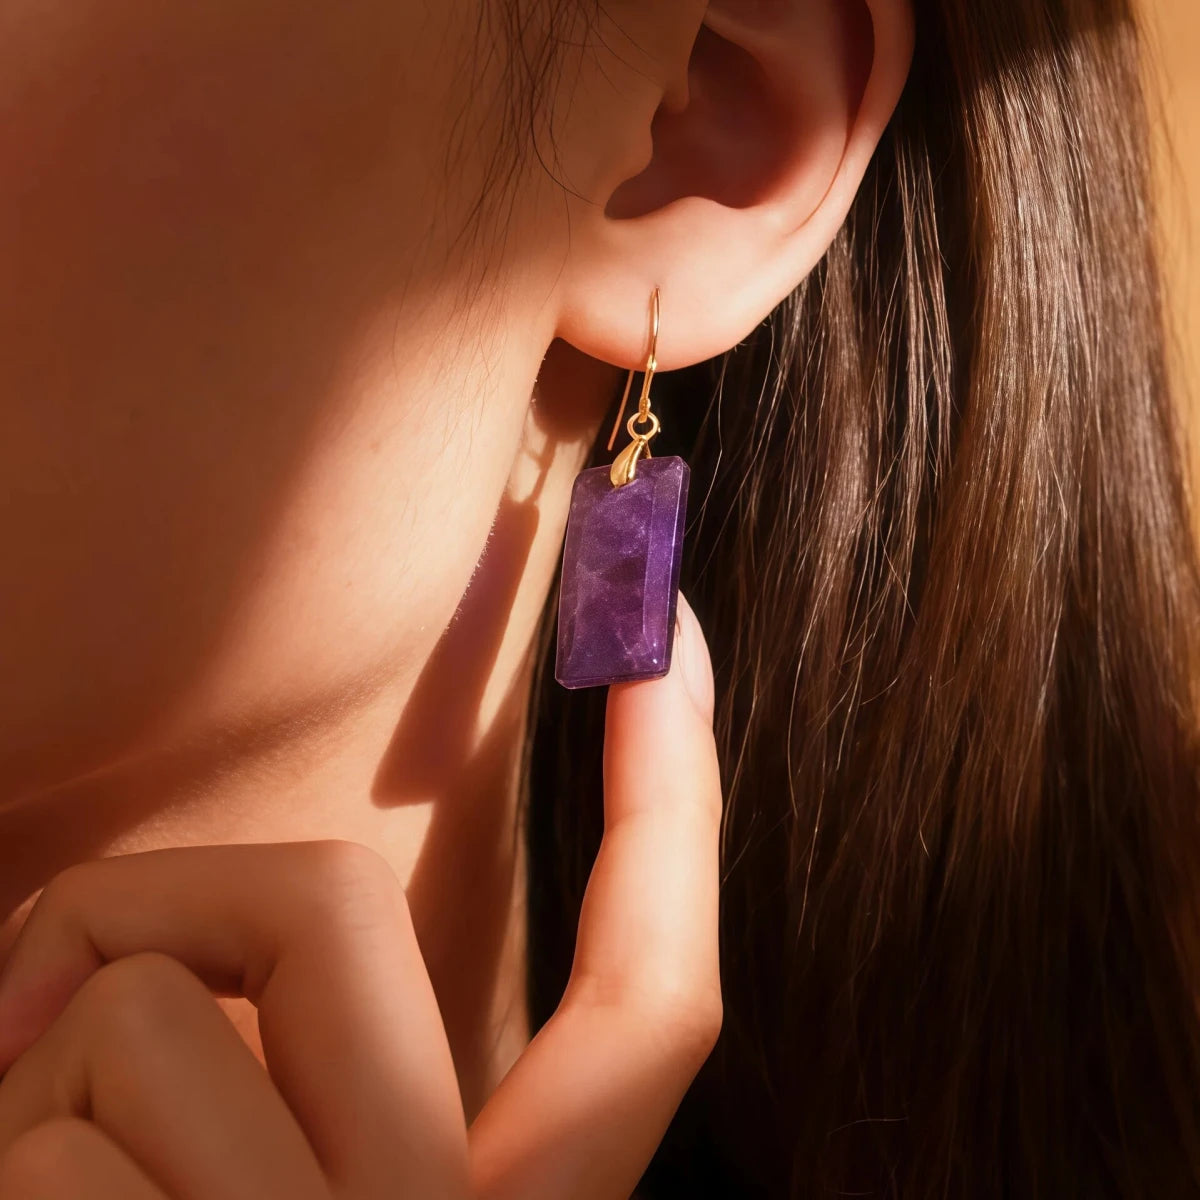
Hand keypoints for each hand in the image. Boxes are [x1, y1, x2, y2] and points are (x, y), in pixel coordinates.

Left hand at [0, 596, 721, 1199]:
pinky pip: (60, 1144)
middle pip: (337, 909)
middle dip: (168, 894)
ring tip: (24, 1177)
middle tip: (43, 994)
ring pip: (153, 1012)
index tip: (666, 646)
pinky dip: (6, 1156)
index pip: (650, 1008)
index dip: (674, 805)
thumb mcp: (260, 1166)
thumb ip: (315, 1061)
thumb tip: (222, 954)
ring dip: (32, 1072)